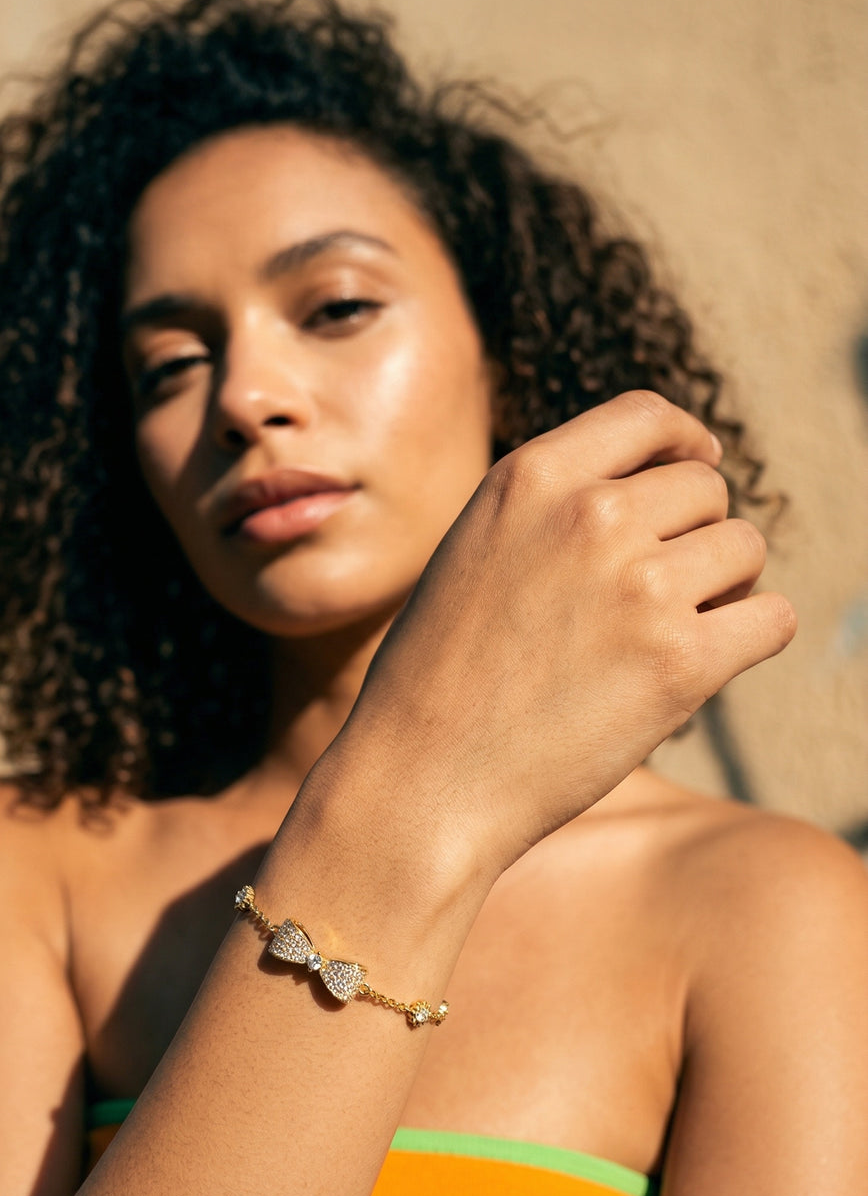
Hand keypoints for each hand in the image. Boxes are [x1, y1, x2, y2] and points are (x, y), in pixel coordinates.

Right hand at [337, 391, 796, 880]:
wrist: (422, 780)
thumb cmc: (437, 679)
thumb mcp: (471, 554)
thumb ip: (547, 510)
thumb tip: (646, 492)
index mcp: (528, 478)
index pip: (646, 415)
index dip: (684, 441)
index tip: (693, 468)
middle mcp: (588, 515)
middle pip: (706, 488)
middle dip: (695, 534)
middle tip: (659, 595)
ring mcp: (639, 585)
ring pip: (744, 549)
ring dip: (724, 588)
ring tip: (666, 636)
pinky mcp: (681, 661)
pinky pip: (772, 618)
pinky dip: (750, 638)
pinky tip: (703, 666)